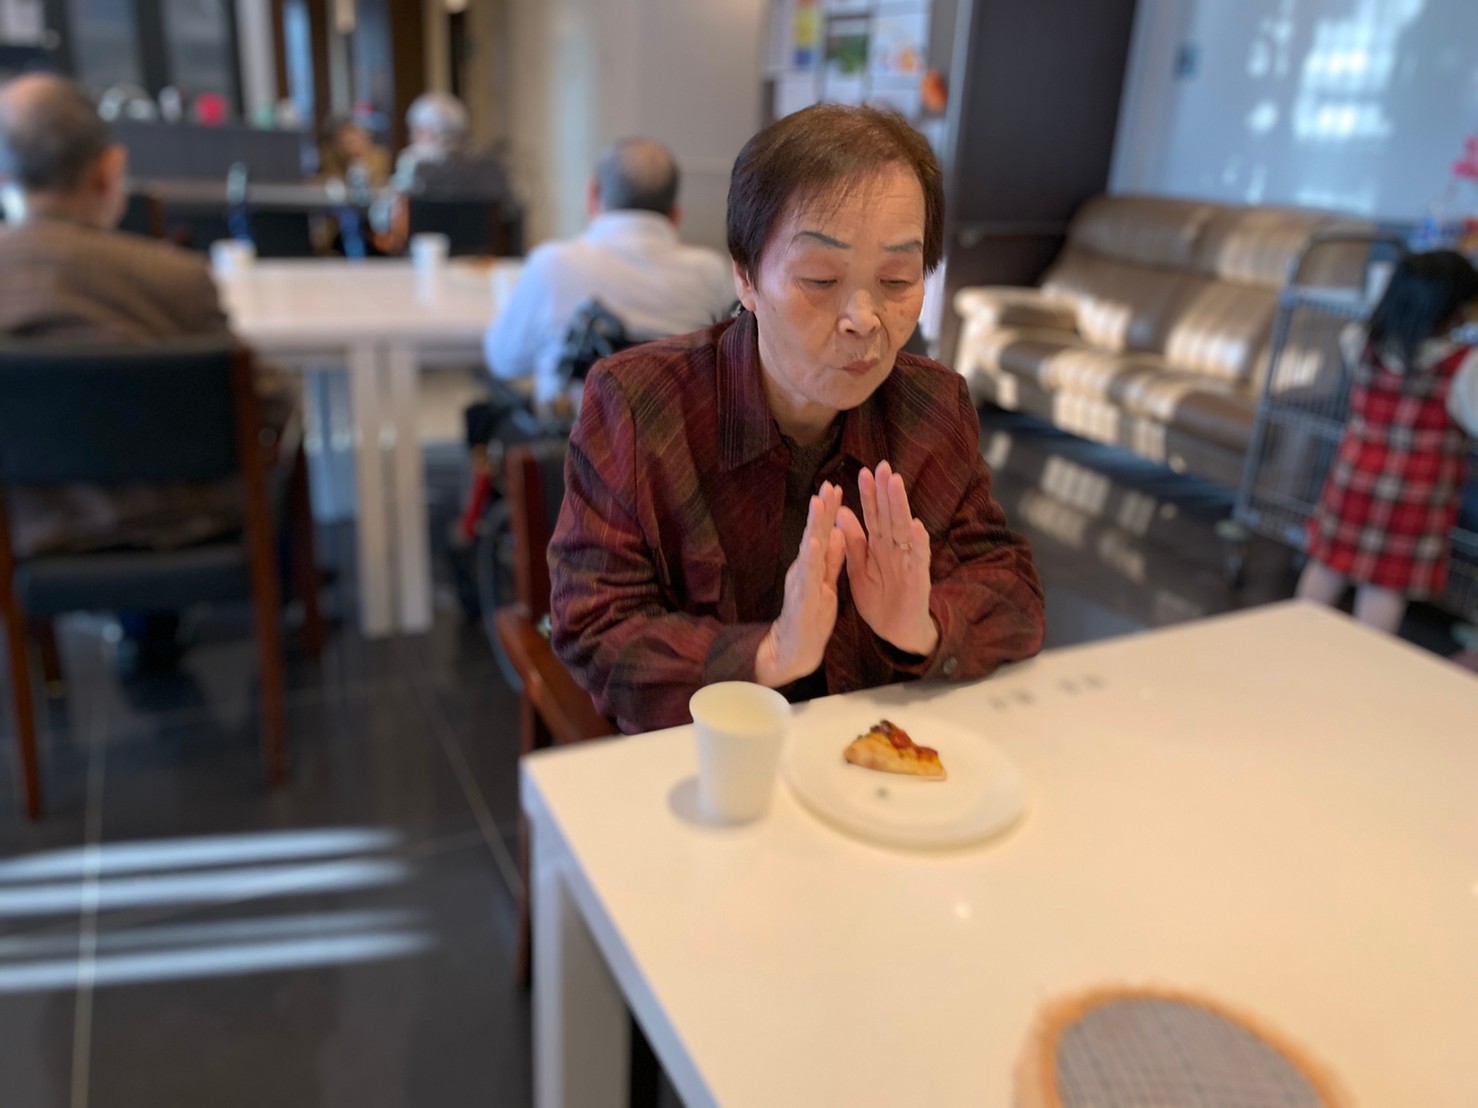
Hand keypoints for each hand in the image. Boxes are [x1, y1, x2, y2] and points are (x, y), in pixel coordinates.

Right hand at [755, 482, 845, 687]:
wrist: (795, 649)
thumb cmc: (810, 615)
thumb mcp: (825, 582)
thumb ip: (833, 558)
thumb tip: (840, 532)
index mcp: (813, 565)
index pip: (824, 533)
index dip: (830, 511)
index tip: (836, 487)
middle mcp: (804, 569)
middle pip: (816, 534)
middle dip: (822, 510)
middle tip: (828, 485)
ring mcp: (802, 583)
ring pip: (809, 550)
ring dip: (814, 526)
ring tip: (819, 504)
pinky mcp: (804, 600)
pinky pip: (809, 578)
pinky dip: (811, 560)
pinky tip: (814, 544)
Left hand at [835, 461, 938, 656]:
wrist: (895, 632)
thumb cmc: (879, 599)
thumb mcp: (859, 568)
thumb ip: (852, 542)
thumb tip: (840, 512)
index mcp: (879, 545)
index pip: (874, 515)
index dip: (870, 495)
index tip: (863, 472)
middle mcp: (896, 548)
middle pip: (891, 515)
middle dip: (887, 492)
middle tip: (883, 466)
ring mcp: (908, 562)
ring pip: (905, 530)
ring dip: (901, 507)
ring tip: (896, 485)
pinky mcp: (918, 579)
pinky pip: (918, 560)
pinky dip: (918, 544)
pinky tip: (916, 527)